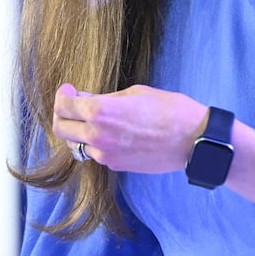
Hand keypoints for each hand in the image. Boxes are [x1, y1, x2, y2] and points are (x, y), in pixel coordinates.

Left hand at [50, 82, 208, 173]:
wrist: (193, 141)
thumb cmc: (169, 110)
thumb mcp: (135, 93)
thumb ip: (104, 98)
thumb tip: (85, 99)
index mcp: (100, 112)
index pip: (63, 106)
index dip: (62, 95)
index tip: (69, 90)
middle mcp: (97, 136)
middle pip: (61, 128)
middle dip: (62, 114)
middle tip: (72, 104)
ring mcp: (105, 155)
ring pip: (77, 144)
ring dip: (79, 130)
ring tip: (94, 120)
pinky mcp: (116, 165)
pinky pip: (96, 153)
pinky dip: (96, 143)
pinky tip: (112, 133)